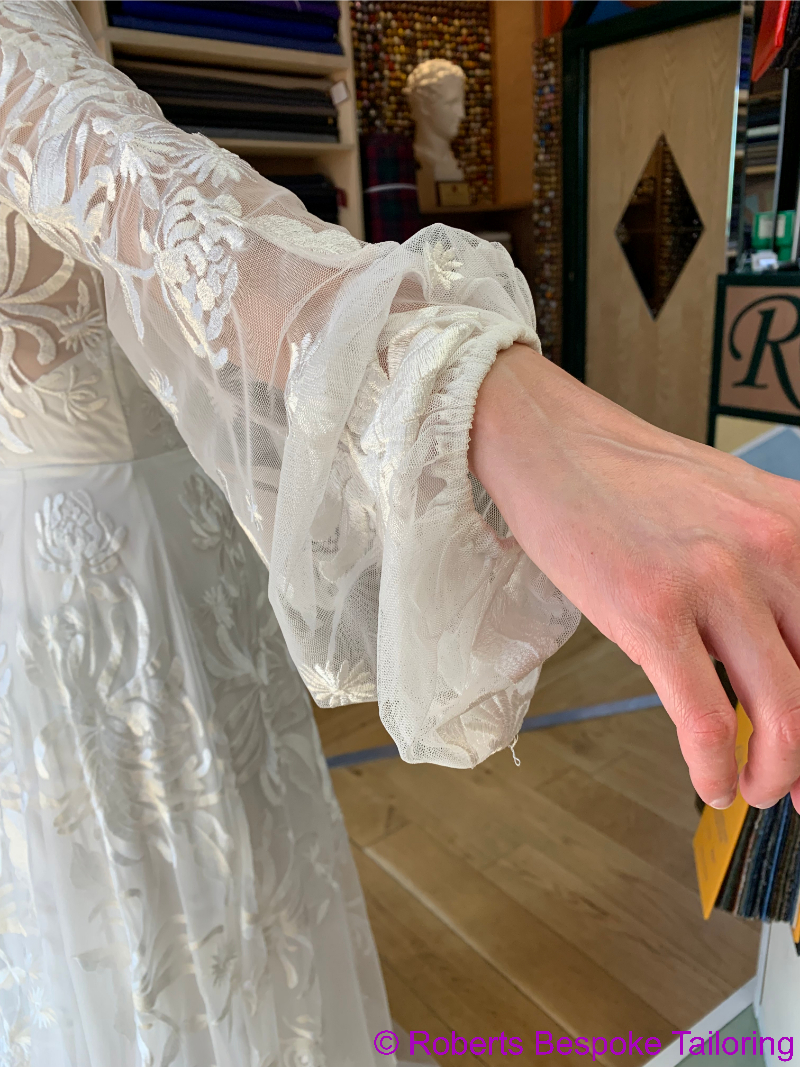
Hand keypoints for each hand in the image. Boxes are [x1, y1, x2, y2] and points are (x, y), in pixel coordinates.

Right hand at [469, 343, 799, 812]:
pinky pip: (706, 719)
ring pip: (785, 714)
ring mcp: (712, 579)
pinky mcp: (652, 610)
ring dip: (778, 774)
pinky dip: (716, 768)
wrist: (549, 444)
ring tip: (757, 787)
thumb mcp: (729, 509)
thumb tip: (784, 656)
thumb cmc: (626, 477)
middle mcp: (771, 548)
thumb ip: (770, 575)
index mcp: (796, 523)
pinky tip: (711, 780)